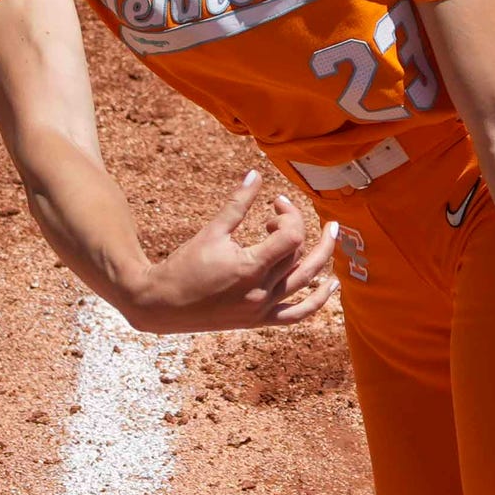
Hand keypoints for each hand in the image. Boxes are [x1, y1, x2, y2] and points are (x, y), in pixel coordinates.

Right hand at [122, 170, 339, 332]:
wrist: (162, 304)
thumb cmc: (183, 266)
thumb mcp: (212, 231)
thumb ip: (237, 203)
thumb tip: (256, 173)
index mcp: (249, 267)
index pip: (291, 237)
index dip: (289, 215)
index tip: (273, 204)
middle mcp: (260, 291)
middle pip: (299, 255)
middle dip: (297, 227)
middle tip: (289, 212)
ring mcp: (262, 309)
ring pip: (306, 282)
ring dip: (323, 258)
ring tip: (332, 235)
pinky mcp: (259, 321)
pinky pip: (297, 314)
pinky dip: (317, 301)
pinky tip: (330, 286)